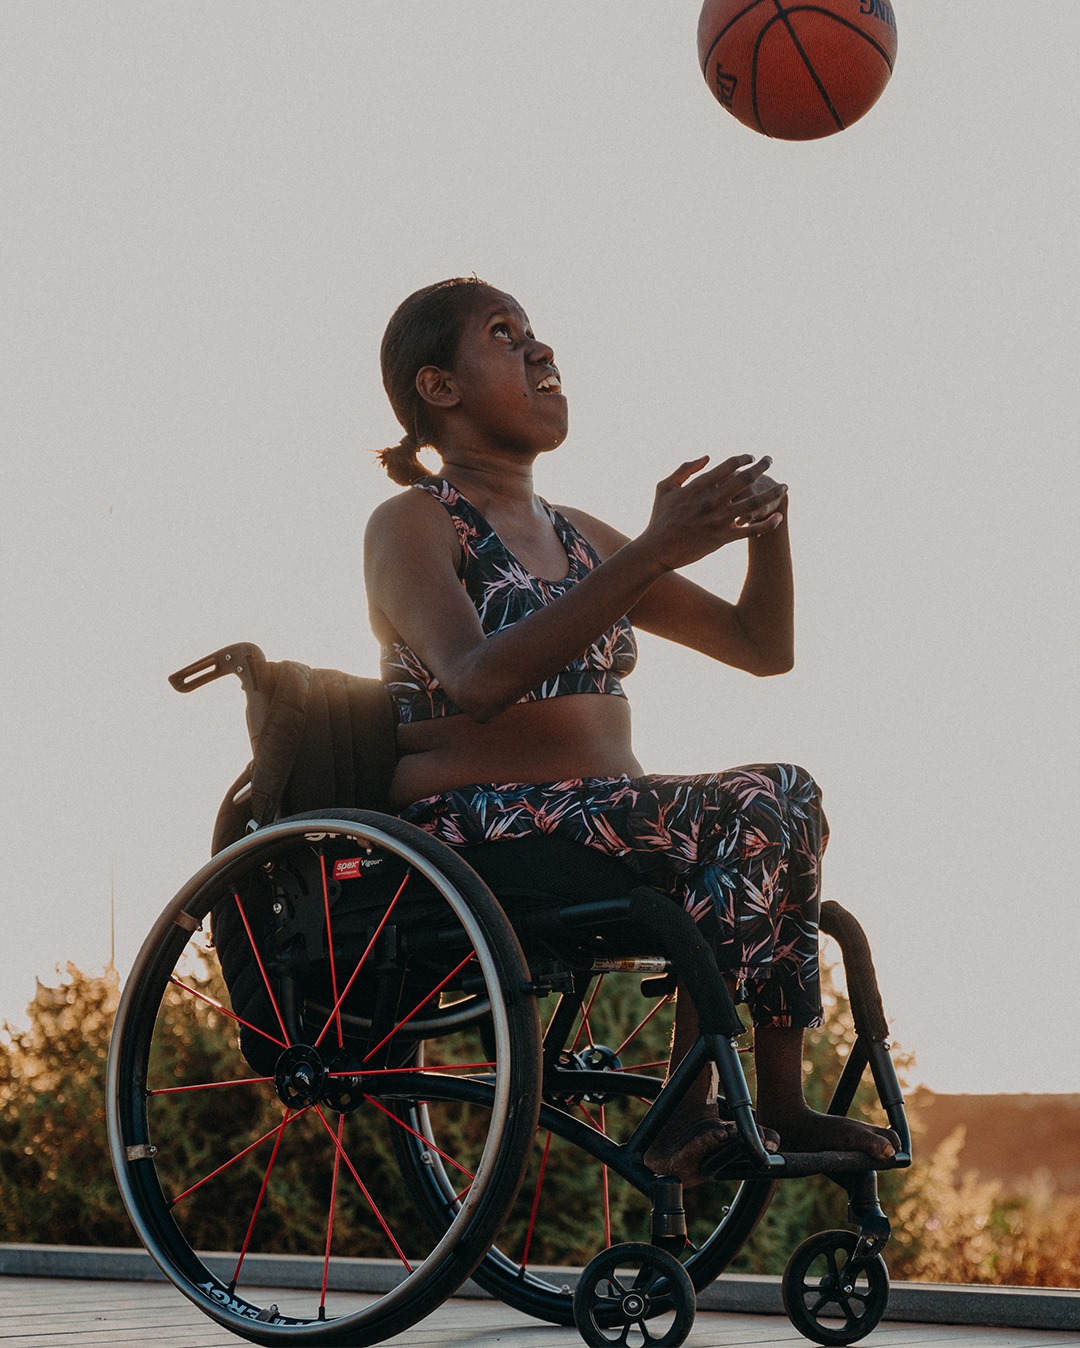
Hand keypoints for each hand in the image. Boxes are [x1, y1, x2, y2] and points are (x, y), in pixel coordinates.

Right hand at [642, 455, 787, 570]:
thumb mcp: (665, 487)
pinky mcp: (723, 538)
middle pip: (745, 479)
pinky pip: (751, 530)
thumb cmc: (659, 518)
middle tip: (770, 461)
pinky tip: (778, 517)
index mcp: (698, 486)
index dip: (743, 458)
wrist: (656, 549)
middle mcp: (712, 501)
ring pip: (753, 503)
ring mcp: (718, 520)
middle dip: (762, 467)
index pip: (728, 465)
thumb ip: (685, 469)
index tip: (751, 457)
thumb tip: (707, 457)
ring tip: (784, 487)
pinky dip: (767, 524)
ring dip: (772, 493)